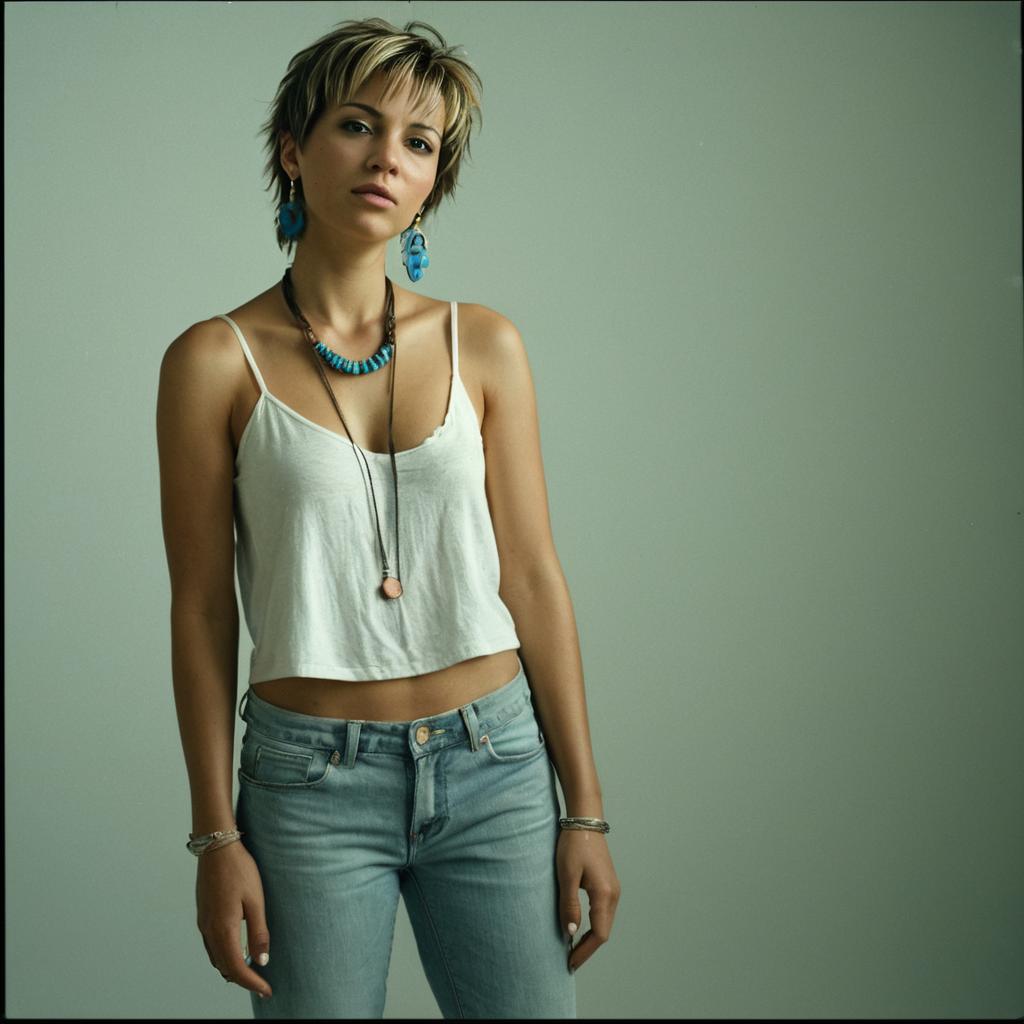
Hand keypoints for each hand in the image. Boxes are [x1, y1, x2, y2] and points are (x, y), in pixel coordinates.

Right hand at [195, 839, 272, 999]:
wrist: (216, 848)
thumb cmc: (239, 870)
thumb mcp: (255, 900)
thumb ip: (258, 932)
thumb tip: (261, 961)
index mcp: (223, 929)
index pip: (236, 967)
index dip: (252, 982)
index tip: (267, 990)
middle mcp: (209, 930)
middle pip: (224, 966)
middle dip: (242, 978)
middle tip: (262, 984)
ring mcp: (203, 923)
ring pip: (215, 957)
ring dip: (231, 968)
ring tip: (251, 971)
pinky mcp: (203, 915)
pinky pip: (211, 945)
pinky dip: (223, 955)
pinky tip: (235, 949)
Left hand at [556, 828, 620, 971]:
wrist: (585, 821)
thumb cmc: (573, 845)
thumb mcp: (567, 875)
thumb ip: (569, 905)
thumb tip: (571, 932)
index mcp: (605, 895)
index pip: (599, 935)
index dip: (585, 952)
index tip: (570, 963)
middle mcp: (614, 894)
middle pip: (604, 932)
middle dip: (587, 948)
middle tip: (569, 960)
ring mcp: (613, 889)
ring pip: (604, 922)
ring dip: (590, 937)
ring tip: (572, 948)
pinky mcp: (608, 884)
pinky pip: (603, 912)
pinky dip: (593, 924)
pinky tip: (580, 927)